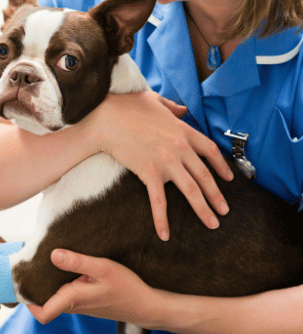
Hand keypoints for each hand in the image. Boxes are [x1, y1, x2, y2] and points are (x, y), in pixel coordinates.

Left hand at [27, 249, 164, 326]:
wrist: (145, 304)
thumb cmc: (126, 287)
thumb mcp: (102, 268)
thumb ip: (77, 261)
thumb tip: (53, 254)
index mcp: (73, 299)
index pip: (42, 313)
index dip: (27, 301)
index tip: (21, 281)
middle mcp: (73, 305)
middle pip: (44, 302)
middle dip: (34, 286)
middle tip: (29, 264)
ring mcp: (80, 304)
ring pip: (55, 297)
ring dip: (48, 282)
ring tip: (44, 260)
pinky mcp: (87, 300)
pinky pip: (66, 293)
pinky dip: (61, 281)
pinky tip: (65, 265)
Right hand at [89, 90, 232, 240]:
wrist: (106, 118)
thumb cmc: (126, 106)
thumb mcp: (154, 99)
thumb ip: (172, 106)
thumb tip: (182, 109)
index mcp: (182, 130)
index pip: (209, 150)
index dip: (221, 166)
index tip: (229, 179)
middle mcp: (179, 147)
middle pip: (205, 175)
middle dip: (217, 195)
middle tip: (224, 211)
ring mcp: (166, 161)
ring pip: (191, 190)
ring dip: (203, 209)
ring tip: (212, 223)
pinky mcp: (149, 172)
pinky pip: (159, 201)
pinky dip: (162, 219)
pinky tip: (165, 234)